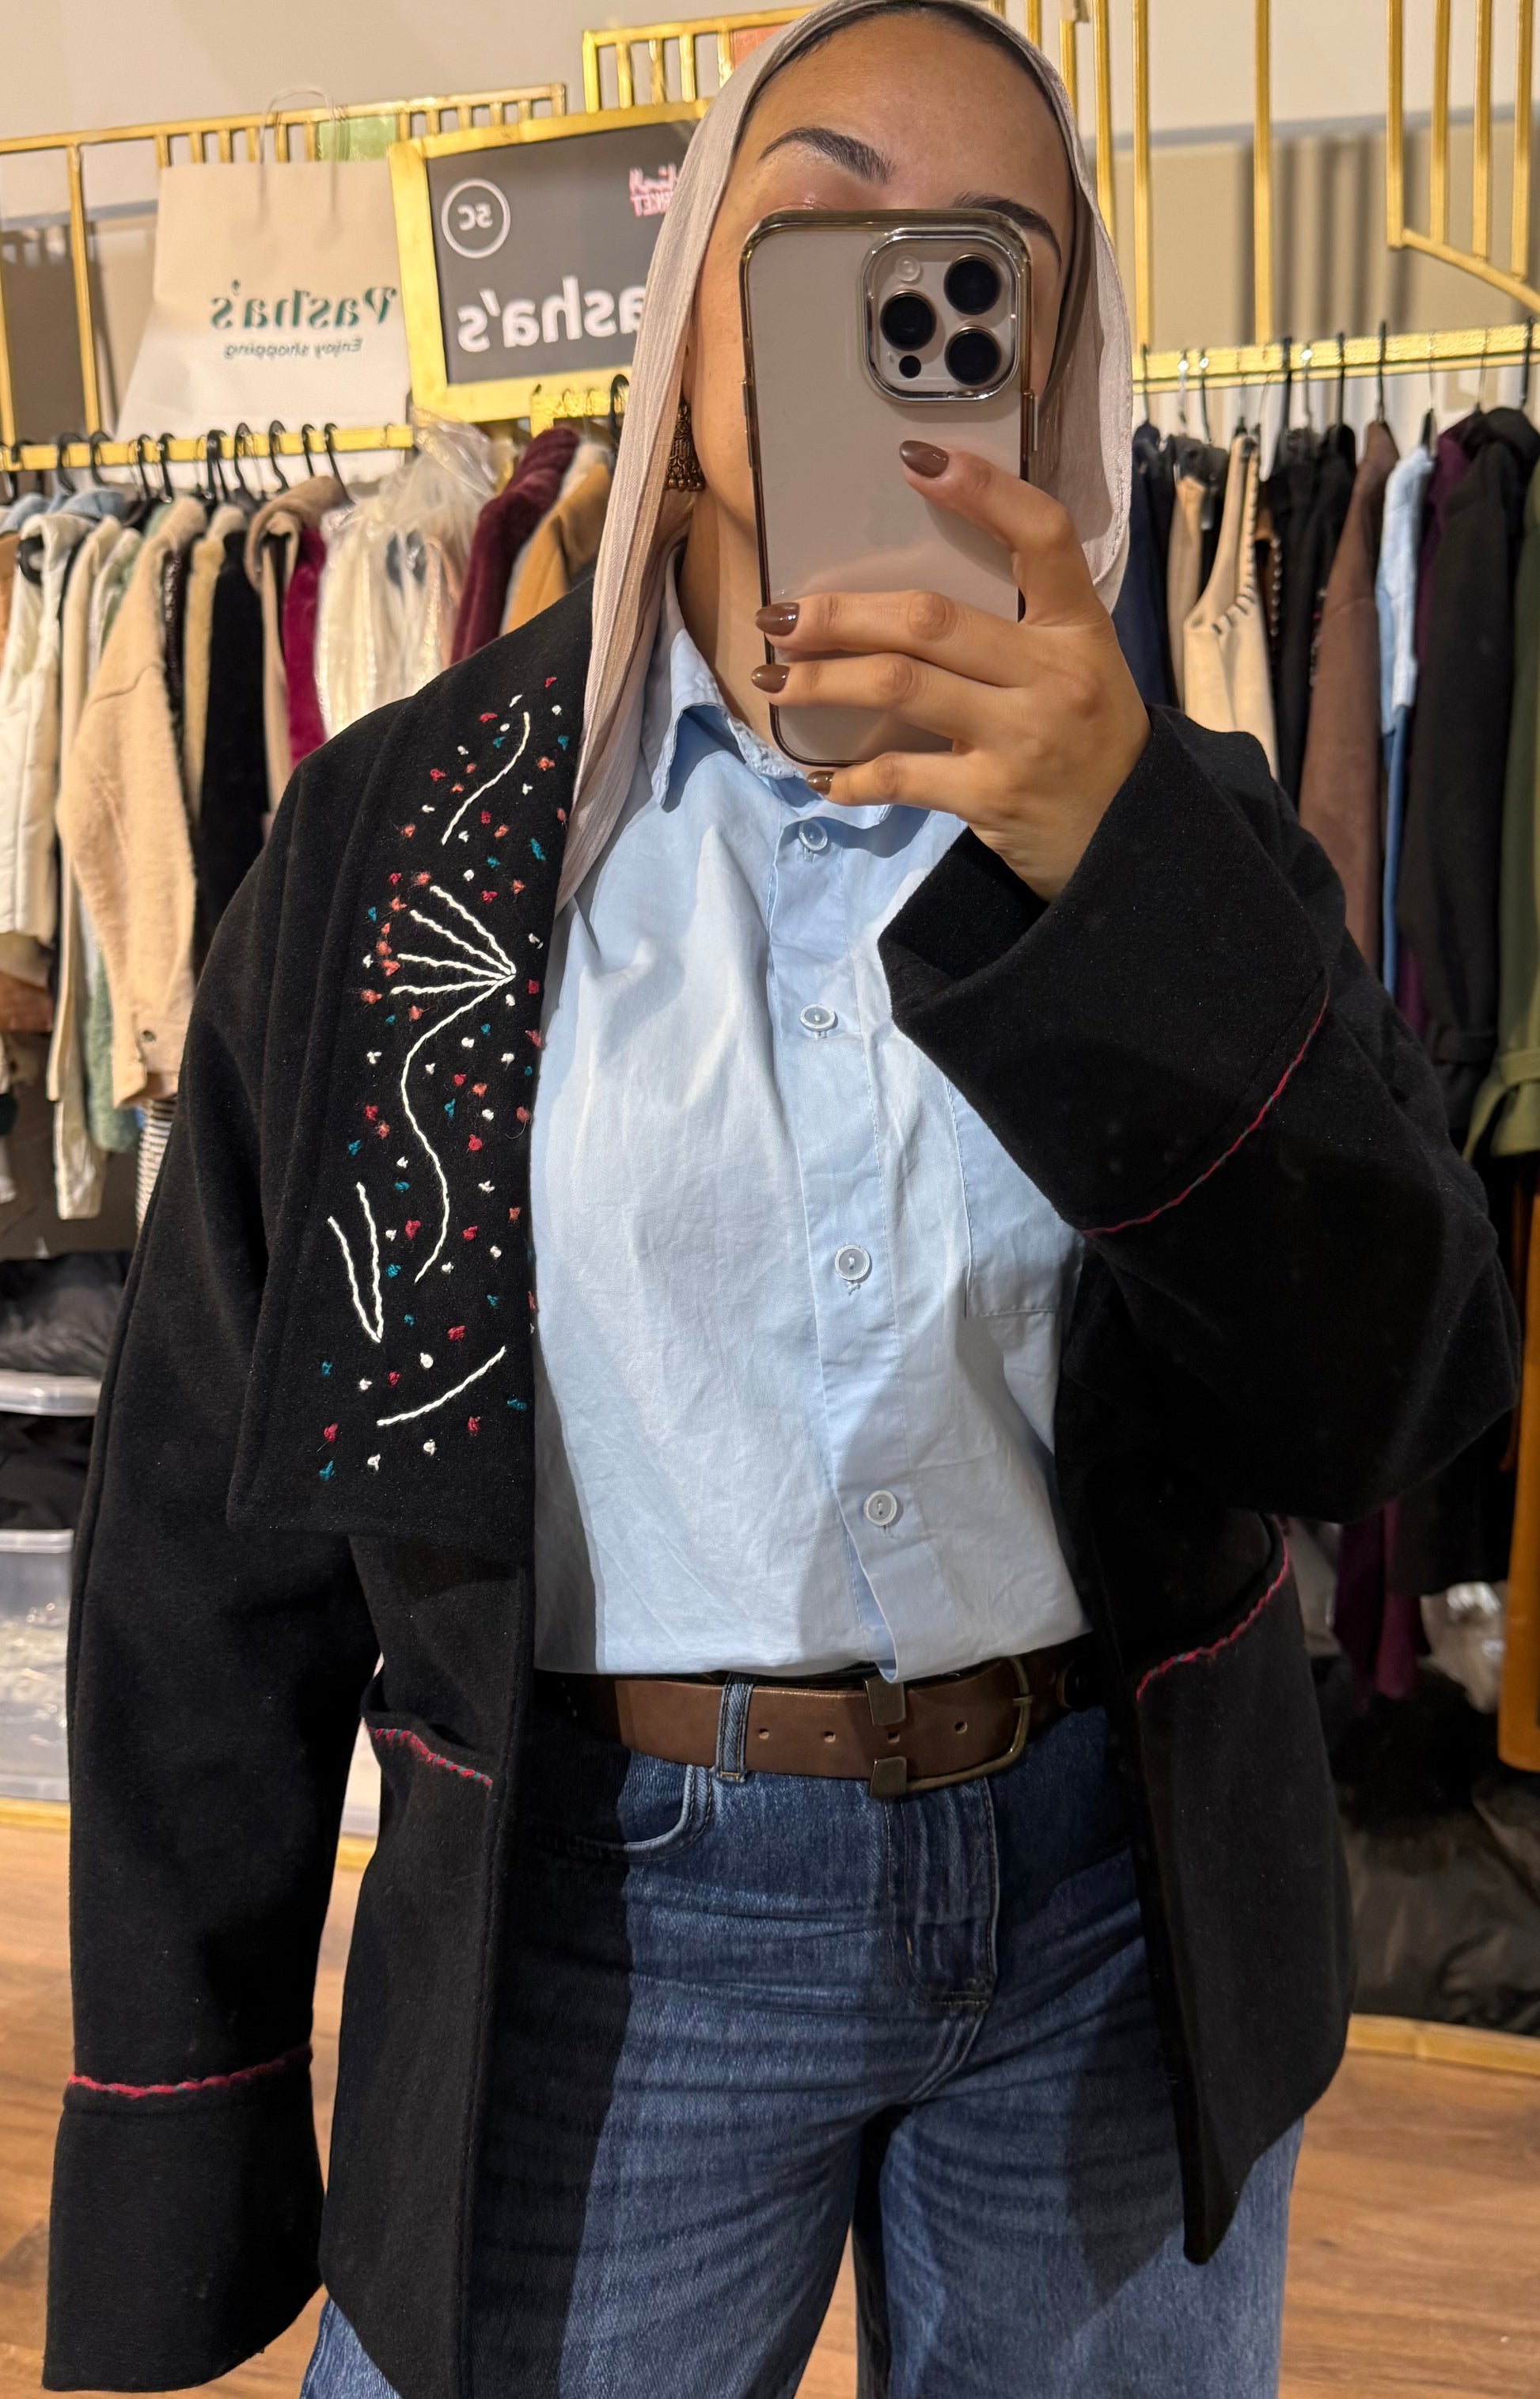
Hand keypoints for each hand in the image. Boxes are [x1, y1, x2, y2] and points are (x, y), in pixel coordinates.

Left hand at [751, 441, 1149, 900]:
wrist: (1134, 842)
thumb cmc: (1088, 742)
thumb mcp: (1077, 666)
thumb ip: (1014, 628)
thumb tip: (902, 602)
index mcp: (1077, 627)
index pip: (1042, 535)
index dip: (982, 491)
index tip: (915, 459)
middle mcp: (1051, 674)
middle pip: (930, 620)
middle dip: (841, 614)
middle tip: (781, 614)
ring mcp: (1021, 737)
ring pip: (901, 687)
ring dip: (822, 681)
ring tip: (774, 678)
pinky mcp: (992, 797)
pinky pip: (901, 776)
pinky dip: (851, 778)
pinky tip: (822, 778)